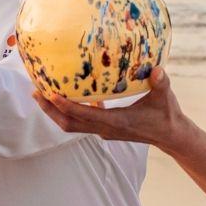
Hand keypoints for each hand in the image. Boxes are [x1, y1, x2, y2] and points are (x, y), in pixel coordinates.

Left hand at [32, 67, 189, 150]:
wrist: (170, 136)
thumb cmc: (167, 115)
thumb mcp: (165, 96)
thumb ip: (161, 83)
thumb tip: (157, 70)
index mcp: (116, 122)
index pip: (83, 115)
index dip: (65, 105)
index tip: (50, 93)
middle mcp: (105, 129)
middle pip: (69, 123)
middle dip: (50, 109)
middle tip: (36, 92)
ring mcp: (104, 130)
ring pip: (72, 124)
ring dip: (56, 111)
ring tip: (43, 93)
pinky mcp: (105, 128)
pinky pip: (82, 120)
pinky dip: (71, 109)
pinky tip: (69, 93)